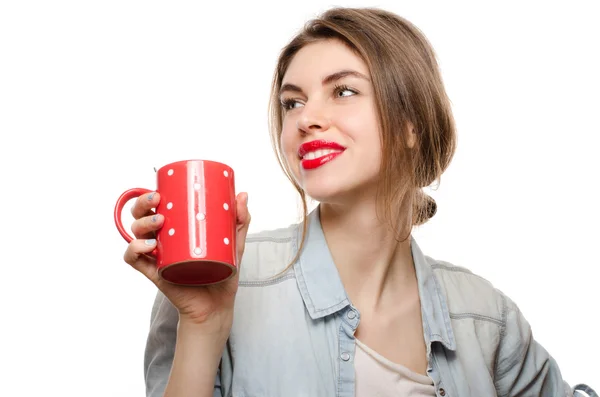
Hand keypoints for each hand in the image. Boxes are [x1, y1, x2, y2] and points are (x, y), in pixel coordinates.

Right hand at [123, 191, 250, 329]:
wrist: (217, 305)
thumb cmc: (223, 272)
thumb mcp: (234, 244)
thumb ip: (240, 220)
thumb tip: (243, 195)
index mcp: (175, 228)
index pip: (154, 206)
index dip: (149, 195)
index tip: (161, 190)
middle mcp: (161, 239)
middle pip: (140, 216)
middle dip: (141, 204)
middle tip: (157, 199)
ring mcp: (156, 256)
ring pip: (135, 233)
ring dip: (142, 223)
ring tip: (159, 222)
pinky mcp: (153, 273)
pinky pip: (133, 259)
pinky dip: (134, 249)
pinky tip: (148, 245)